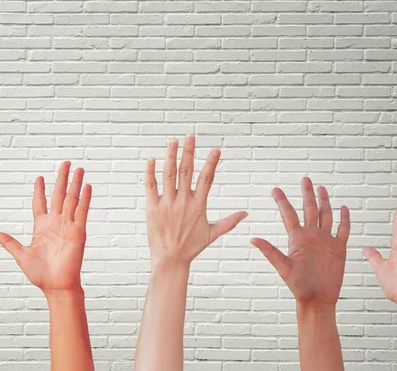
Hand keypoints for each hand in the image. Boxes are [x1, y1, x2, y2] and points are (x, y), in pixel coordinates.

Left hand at [0, 162, 90, 293]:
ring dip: (75, 184)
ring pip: (72, 200)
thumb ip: (10, 243)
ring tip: (79, 169)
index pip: (41, 202)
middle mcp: (56, 223)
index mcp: (42, 226)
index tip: (39, 177)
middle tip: (66, 163)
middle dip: (62, 178)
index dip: (40, 190)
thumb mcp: (21, 255)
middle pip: (59, 195)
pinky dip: (85, 199)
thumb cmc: (40, 274)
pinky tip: (87, 186)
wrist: (56, 286)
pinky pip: (82, 212)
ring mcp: (68, 226)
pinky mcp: (78, 232)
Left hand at [144, 134, 247, 267]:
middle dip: (189, 152)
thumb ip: (229, 222)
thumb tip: (246, 213)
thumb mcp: (212, 234)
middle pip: (186, 171)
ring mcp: (167, 204)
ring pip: (168, 175)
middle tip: (190, 136)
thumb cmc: (191, 247)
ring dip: (170, 156)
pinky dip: (150, 172)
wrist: (170, 260)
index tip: (216, 150)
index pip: (207, 179)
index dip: (211, 163)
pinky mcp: (152, 208)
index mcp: (198, 206)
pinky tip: (152, 159)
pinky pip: (150, 186)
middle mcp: (183, 202)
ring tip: (173, 141)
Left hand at [251, 178, 349, 306]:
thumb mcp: (283, 268)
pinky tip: (344, 208)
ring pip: (325, 216)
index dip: (282, 201)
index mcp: (297, 239)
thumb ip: (270, 252)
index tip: (275, 189)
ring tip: (321, 188)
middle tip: (305, 179)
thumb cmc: (298, 287)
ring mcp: (325, 241)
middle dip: (307, 194)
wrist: (317, 300)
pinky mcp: (338, 249)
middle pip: (309, 210)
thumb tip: (252, 239)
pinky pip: (343, 230)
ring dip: (324, 202)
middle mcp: (311, 236)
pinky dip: (344, 219)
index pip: (289, 214)